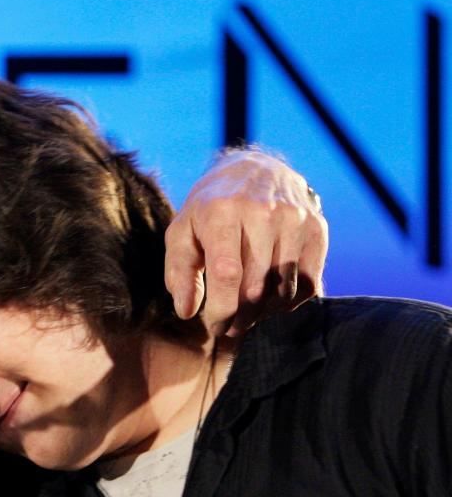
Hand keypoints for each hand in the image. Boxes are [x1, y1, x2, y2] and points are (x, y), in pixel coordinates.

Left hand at [164, 149, 328, 336]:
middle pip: (256, 288)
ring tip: (247, 311)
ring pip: (283, 290)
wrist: (254, 169)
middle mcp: (262, 213)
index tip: (215, 327)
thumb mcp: (182, 233)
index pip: (227, 275)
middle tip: (230, 325)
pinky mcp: (317, 228)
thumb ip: (179, 272)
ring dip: (264, 312)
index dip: (222, 310)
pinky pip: (308, 284)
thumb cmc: (210, 210)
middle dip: (240, 317)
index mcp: (222, 213)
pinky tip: (270, 298)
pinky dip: (288, 301)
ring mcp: (294, 220)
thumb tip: (186, 311)